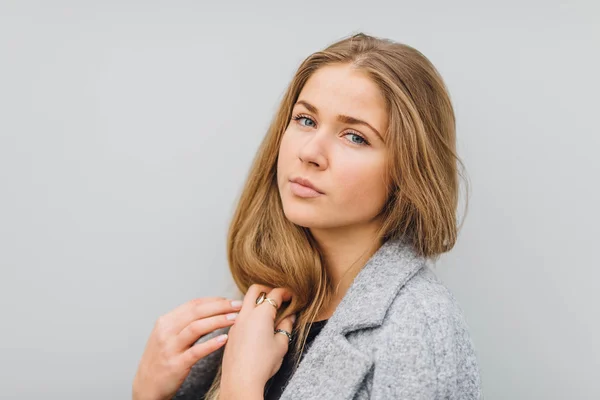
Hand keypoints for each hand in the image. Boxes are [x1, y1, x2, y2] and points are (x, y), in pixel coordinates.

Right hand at [132, 297, 241, 399]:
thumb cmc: (162, 359)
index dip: (214, 300)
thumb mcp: (168, 335)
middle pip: (197, 312)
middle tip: (238, 305)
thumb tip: (211, 309)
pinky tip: (225, 339)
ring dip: (218, 320)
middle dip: (220, 306)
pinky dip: (211, 344)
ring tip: (235, 318)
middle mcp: (166, 332)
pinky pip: (196, 351)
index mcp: (166, 321)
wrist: (147, 386)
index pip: (193, 304)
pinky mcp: (176, 364)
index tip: (230, 300)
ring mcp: (170, 348)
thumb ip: (185, 322)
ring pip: (196, 328)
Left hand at [220, 284, 295, 398]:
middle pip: (255, 289)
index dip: (285, 292)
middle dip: (268, 289)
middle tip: (278, 297)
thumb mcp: (281, 344)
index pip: (275, 294)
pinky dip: (250, 314)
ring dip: (257, 302)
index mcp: (261, 314)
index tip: (291, 296)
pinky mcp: (231, 333)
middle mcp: (246, 314)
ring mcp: (236, 323)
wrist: (240, 380)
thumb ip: (286, 326)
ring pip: (245, 302)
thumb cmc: (262, 363)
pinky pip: (240, 316)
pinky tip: (257, 327)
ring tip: (268, 313)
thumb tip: (290, 317)